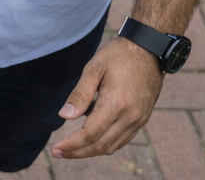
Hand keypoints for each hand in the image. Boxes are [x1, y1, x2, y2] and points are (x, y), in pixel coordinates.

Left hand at [51, 36, 162, 158]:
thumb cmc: (118, 56)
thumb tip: (64, 116)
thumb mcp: (94, 68)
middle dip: (78, 152)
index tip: (56, 148)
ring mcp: (139, 120)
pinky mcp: (142, 118)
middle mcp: (130, 117)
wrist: (148, 50)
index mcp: (116, 104)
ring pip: (113, 146)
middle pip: (101, 145)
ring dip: (92, 152)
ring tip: (72, 150)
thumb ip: (79, 94)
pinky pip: (123, 139)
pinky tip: (92, 142)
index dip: (72, 145)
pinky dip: (106, 145)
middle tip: (59, 153)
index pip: (91, 134)